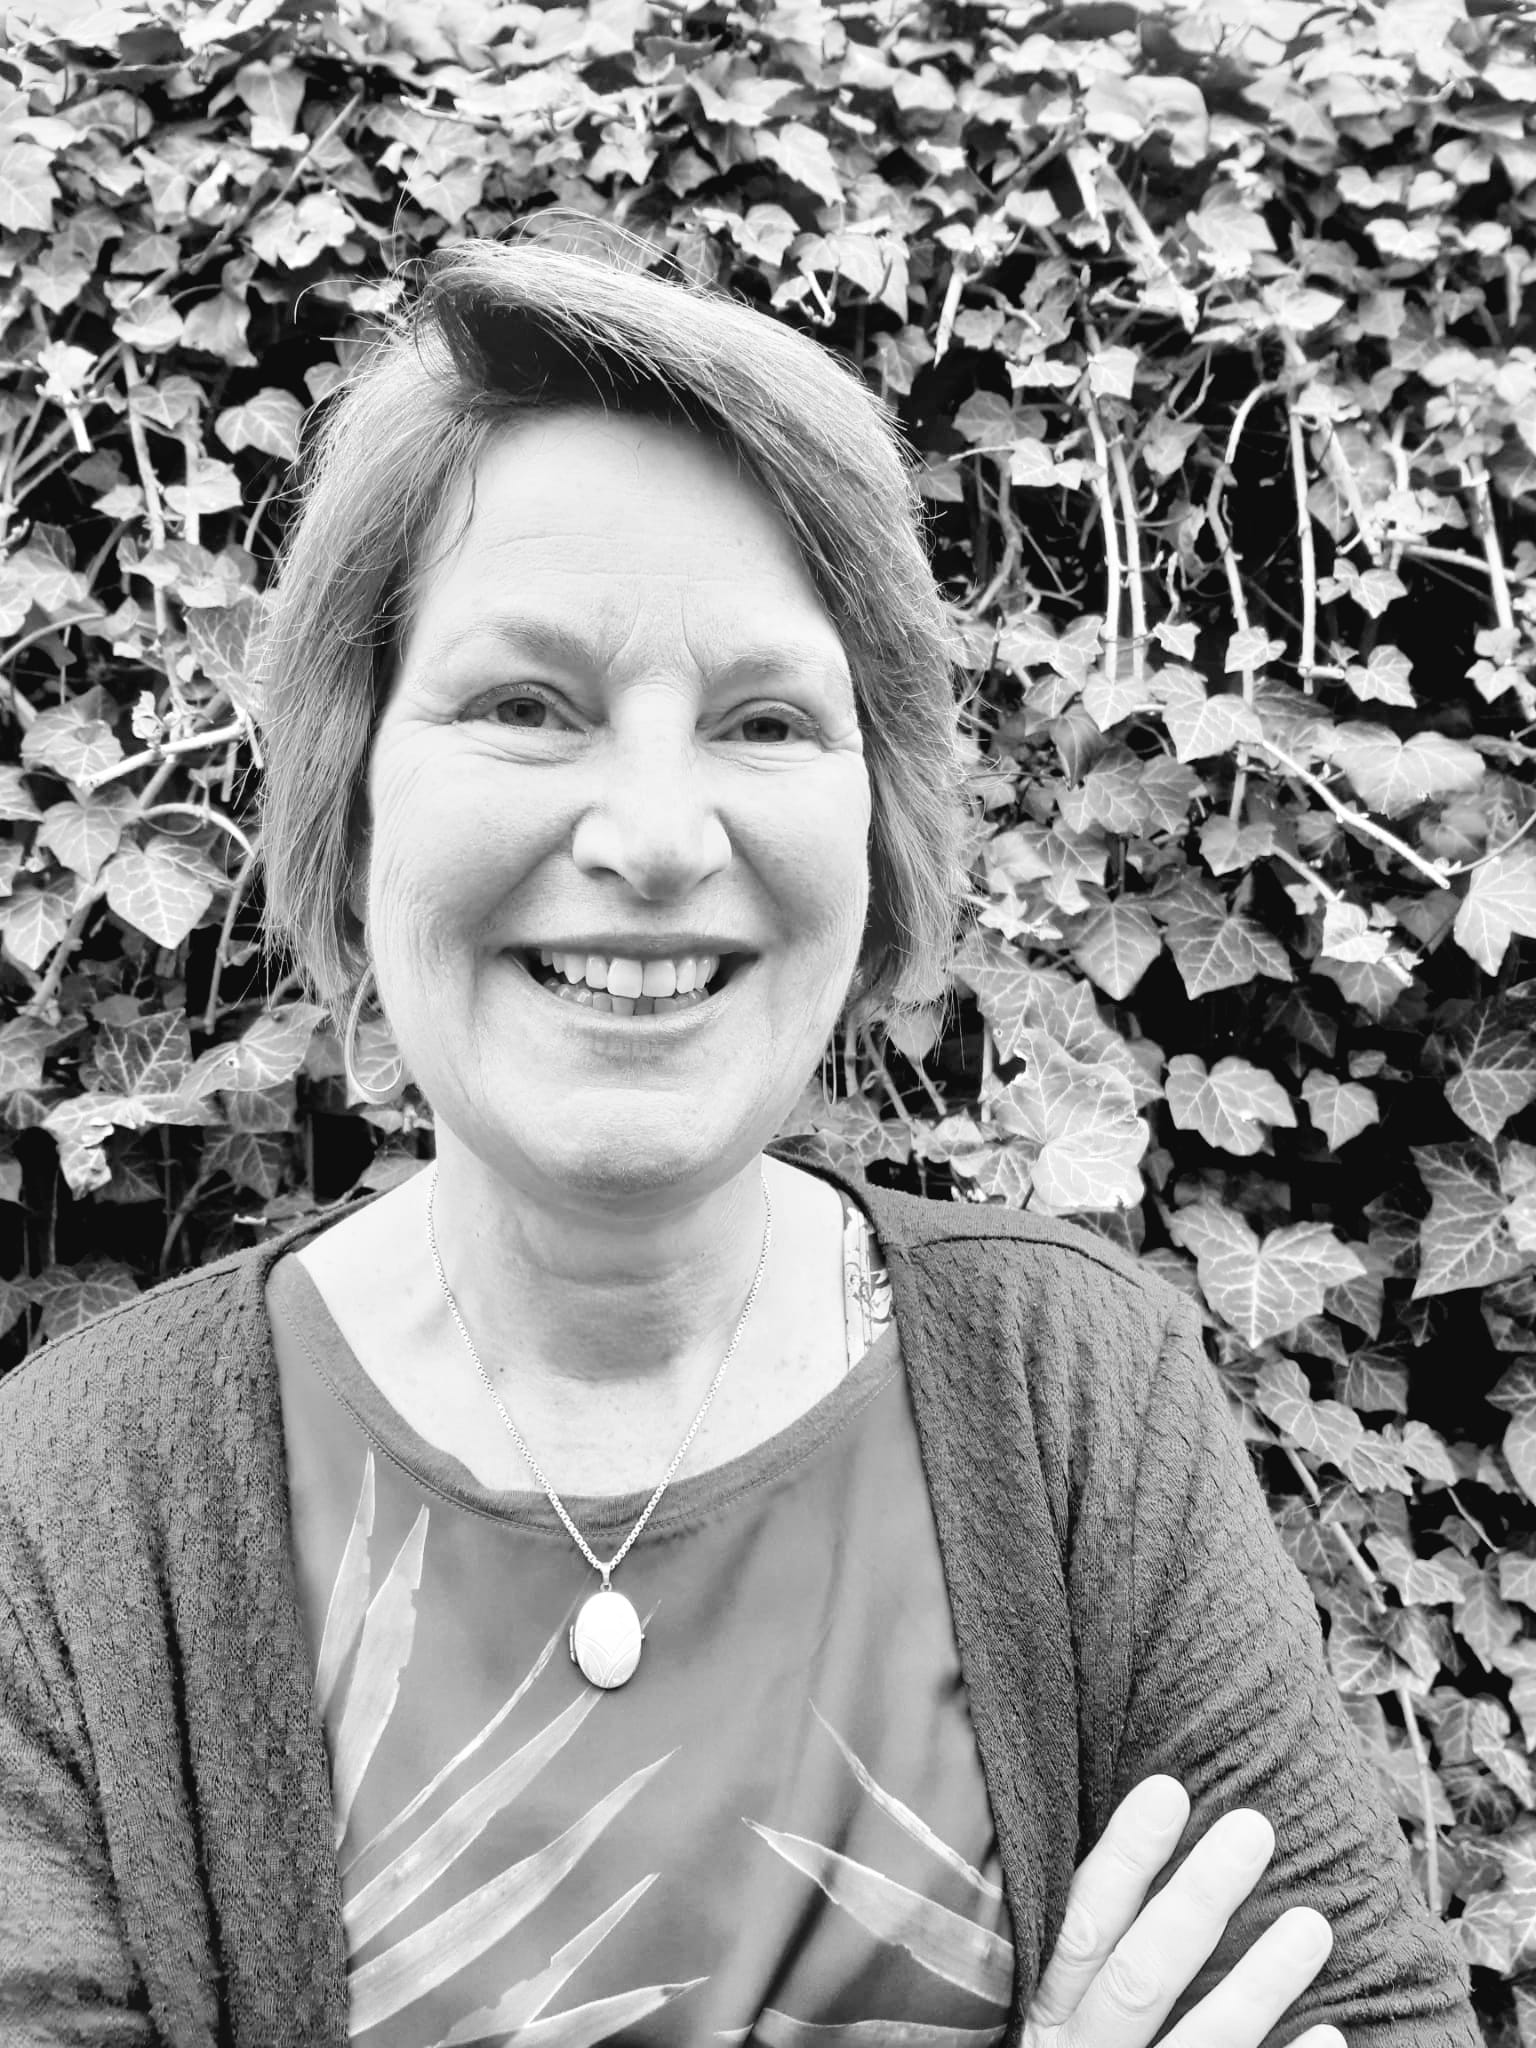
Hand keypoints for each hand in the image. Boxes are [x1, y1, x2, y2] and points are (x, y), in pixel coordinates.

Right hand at [1023, 1776, 1345, 2047]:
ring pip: (1201, 2044)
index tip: (1170, 1789)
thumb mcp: (1043, 2015)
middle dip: (1199, 1898)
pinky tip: (1329, 2036)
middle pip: (1141, 1975)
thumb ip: (1075, 1955)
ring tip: (1314, 1925)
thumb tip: (1127, 1851)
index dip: (1125, 1857)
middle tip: (1253, 1829)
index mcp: (1045, 2014)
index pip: (1082, 1924)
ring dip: (1260, 1983)